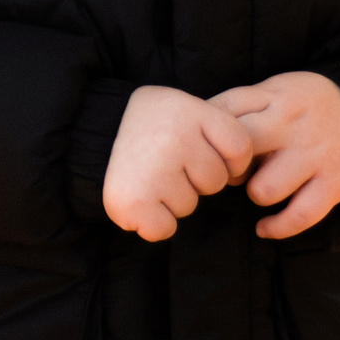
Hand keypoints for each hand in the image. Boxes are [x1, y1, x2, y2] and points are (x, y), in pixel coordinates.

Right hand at [102, 85, 253, 241]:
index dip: (224, 156)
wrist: (92, 134)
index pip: (240, 149)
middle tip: (164, 160)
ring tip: (148, 175)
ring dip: (173, 199)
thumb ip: (219, 135)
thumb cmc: (151, 130)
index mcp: (192, 110)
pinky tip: (139, 199)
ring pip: (190, 204)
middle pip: (216, 180)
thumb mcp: (187, 112)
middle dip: (195, 179)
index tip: (196, 144)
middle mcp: (174, 136)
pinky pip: (165, 228)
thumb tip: (246, 176)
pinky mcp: (134, 200)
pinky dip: (154, 223)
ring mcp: (154, 169)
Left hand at [209, 71, 339, 239]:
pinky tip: (265, 227)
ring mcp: (315, 155)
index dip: (208, 136)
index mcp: (275, 96)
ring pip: (264, 189)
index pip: (224, 112)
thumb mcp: (276, 91)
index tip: (208, 148)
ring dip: (256, 194)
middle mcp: (294, 124)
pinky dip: (277, 227)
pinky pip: (299, 215)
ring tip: (261, 188)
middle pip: (239, 151)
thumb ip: (242, 105)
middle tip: (232, 172)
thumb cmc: (306, 108)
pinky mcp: (335, 183)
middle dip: (228, 167)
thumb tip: (194, 128)